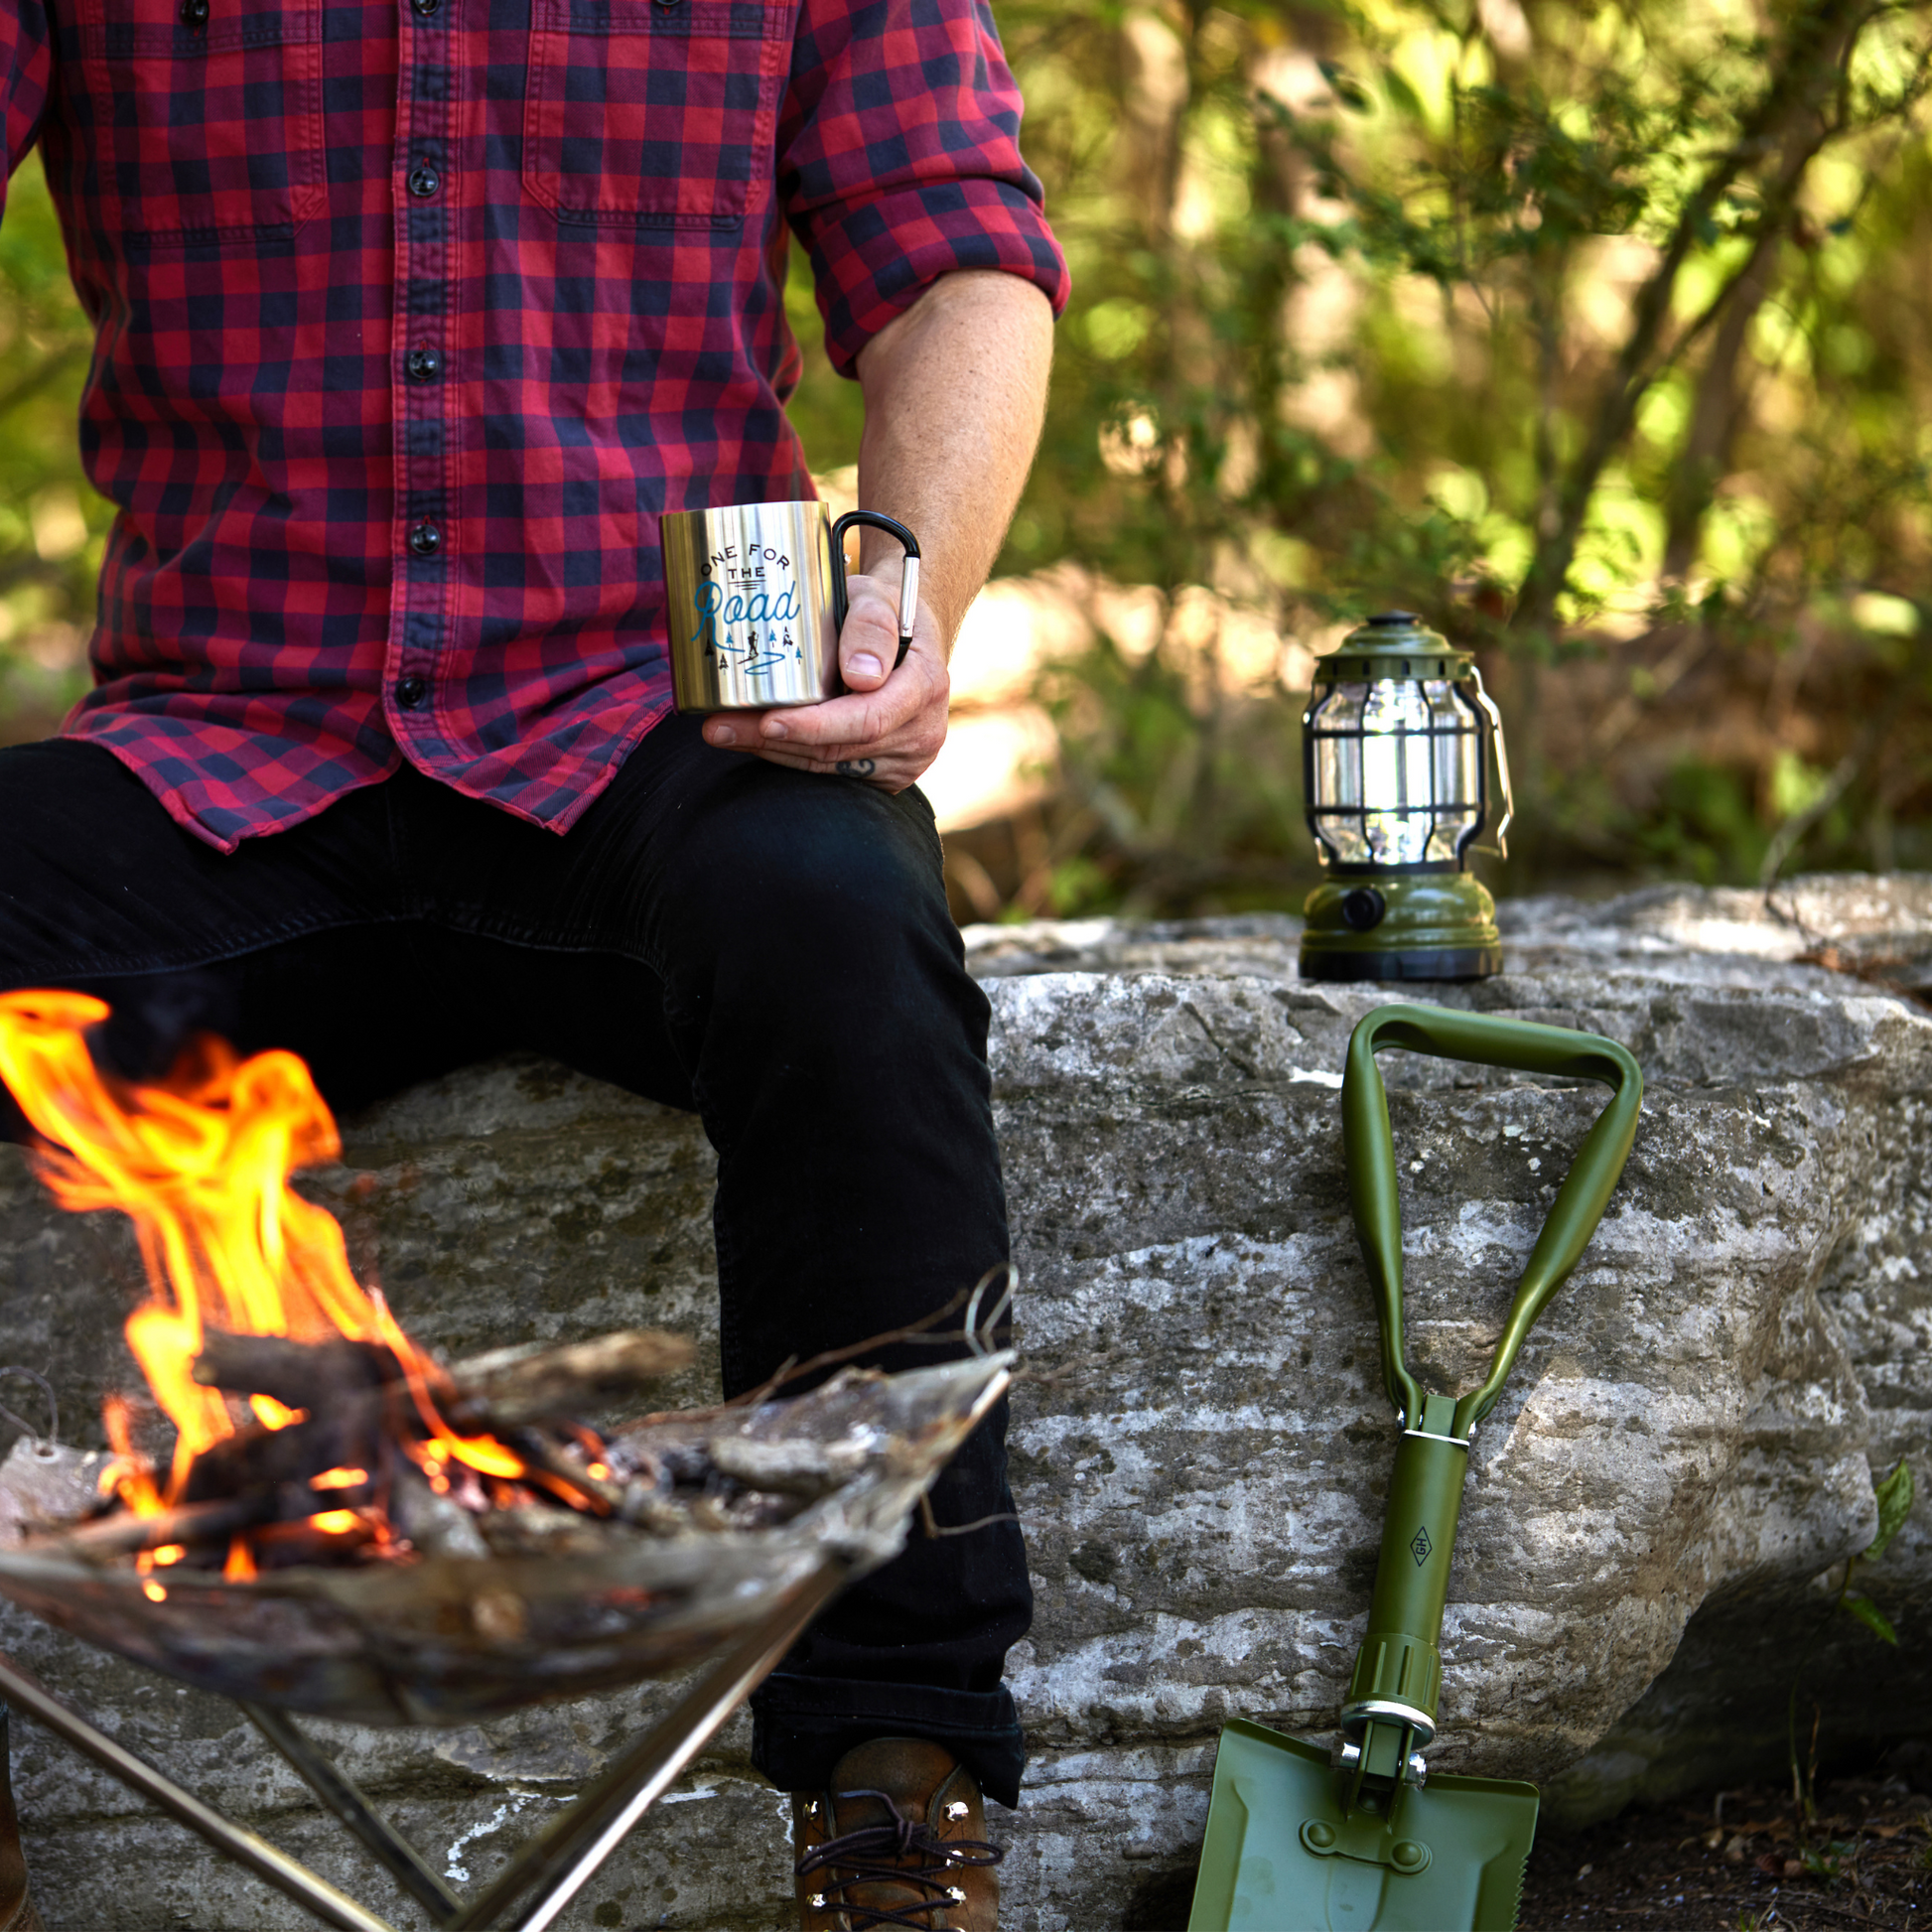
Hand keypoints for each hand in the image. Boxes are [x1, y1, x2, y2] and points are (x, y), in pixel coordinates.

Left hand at [699, 570, 947, 790]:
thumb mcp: (878, 596)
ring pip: (829, 767)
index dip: (816, 726)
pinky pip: (832, 773)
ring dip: (774, 751)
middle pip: (839, 750)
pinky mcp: (887, 774)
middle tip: (718, 727)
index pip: (868, 719)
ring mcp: (907, 760)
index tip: (769, 721)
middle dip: (775, 741)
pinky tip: (754, 740)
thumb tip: (861, 675)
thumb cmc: (886, 609)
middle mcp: (922, 732)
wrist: (911, 637)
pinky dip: (791, 756)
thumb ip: (871, 625)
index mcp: (924, 687)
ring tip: (723, 732)